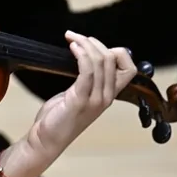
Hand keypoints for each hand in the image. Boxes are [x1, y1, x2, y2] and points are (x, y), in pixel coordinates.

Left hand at [21, 31, 136, 160]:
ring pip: (100, 62)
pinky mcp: (80, 99)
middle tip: (76, 37)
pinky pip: (87, 71)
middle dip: (94, 42)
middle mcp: (106, 97)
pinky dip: (81, 54)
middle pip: (112, 59)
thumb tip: (88, 56)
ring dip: (85, 44)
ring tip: (72, 38)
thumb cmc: (60, 116)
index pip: (129, 69)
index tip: (95, 45)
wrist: (47, 140)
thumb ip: (88, 80)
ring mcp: (95, 99)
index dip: (118, 52)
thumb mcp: (79, 95)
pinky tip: (72, 47)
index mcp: (109, 95)